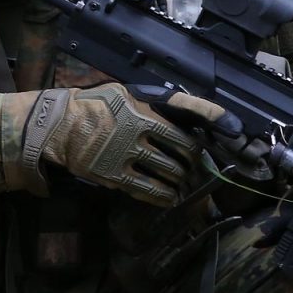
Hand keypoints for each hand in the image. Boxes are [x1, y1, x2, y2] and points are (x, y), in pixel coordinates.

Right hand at [15, 85, 227, 207]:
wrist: (57, 127)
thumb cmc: (93, 106)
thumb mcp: (123, 94)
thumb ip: (151, 103)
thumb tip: (184, 114)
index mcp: (143, 106)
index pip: (187, 107)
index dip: (213, 117)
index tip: (235, 130)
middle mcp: (139, 128)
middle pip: (182, 148)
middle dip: (193, 160)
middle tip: (195, 165)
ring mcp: (127, 153)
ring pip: (168, 171)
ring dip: (181, 179)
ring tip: (184, 182)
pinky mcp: (115, 175)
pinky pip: (147, 189)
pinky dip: (163, 195)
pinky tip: (170, 198)